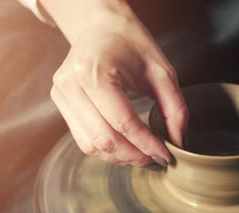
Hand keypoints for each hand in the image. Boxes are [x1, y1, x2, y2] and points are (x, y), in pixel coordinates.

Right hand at [41, 0, 187, 166]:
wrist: (101, 26)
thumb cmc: (131, 44)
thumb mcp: (162, 71)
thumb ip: (174, 108)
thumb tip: (178, 143)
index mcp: (93, 71)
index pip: (123, 122)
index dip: (147, 145)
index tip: (166, 156)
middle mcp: (71, 84)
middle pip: (105, 139)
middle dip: (134, 156)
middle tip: (157, 160)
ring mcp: (61, 94)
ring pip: (91, 145)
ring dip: (120, 158)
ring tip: (143, 157)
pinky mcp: (60, 102)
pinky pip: (83, 139)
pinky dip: (107, 150)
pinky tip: (126, 149)